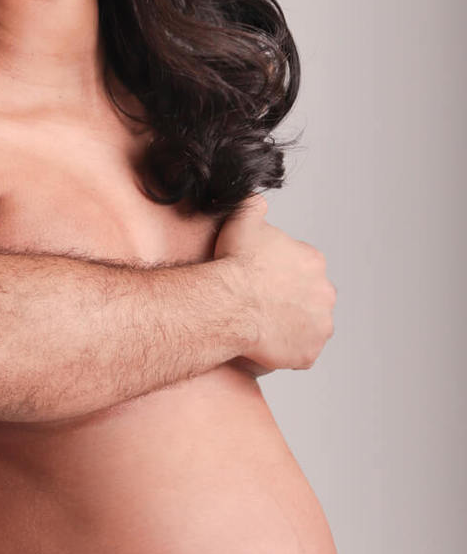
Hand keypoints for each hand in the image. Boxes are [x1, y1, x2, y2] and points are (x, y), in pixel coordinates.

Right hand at [214, 194, 334, 371]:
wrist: (228, 302)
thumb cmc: (235, 264)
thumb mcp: (243, 220)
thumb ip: (254, 207)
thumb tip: (255, 199)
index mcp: (313, 262)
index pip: (303, 269)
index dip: (281, 276)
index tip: (262, 281)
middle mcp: (325, 292)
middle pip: (310, 299)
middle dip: (292, 303)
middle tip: (263, 306)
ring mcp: (320, 325)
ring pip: (309, 327)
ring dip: (293, 328)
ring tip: (265, 328)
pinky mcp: (308, 353)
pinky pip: (301, 355)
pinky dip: (287, 353)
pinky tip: (267, 347)